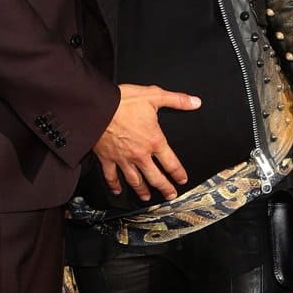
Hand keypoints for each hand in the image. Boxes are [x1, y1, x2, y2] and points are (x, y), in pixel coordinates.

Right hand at [92, 83, 201, 202]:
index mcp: (153, 140)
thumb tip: (195, 102)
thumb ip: (176, 100)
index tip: (181, 179)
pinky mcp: (107, 158)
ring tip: (147, 197)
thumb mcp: (154, 95)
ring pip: (135, 180)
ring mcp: (123, 159)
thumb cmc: (123, 102)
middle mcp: (140, 154)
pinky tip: (117, 190)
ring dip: (142, 190)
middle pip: (155, 177)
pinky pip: (111, 176)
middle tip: (170, 195)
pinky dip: (114, 185)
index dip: (178, 173)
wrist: (97, 107)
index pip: (171, 162)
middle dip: (165, 188)